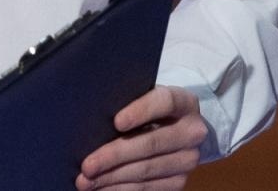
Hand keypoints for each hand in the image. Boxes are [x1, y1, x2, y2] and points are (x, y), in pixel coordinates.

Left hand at [76, 85, 206, 189]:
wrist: (180, 131)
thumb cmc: (150, 108)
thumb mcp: (146, 97)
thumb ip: (129, 100)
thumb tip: (93, 114)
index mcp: (184, 102)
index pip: (165, 102)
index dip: (141, 111)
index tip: (116, 122)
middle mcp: (192, 132)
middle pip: (151, 143)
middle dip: (114, 155)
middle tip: (87, 165)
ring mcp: (187, 160)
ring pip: (146, 170)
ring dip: (112, 177)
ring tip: (86, 181)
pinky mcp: (179, 181)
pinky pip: (147, 188)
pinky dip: (120, 188)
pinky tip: (102, 187)